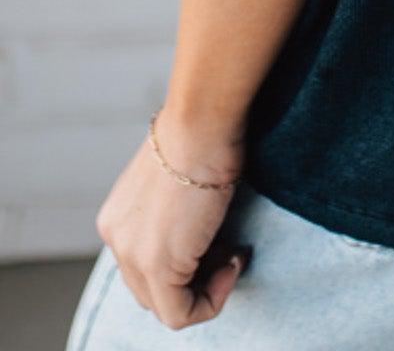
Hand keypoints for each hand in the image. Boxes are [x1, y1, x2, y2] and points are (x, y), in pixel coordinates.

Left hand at [95, 113, 247, 330]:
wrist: (202, 122)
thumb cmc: (203, 134)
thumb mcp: (178, 177)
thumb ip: (174, 210)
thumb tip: (200, 230)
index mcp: (119, 218)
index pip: (144, 265)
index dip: (186, 262)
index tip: (219, 238)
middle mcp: (117, 240)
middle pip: (152, 289)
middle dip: (195, 278)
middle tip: (229, 248)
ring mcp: (133, 256)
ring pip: (166, 306)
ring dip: (206, 290)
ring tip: (233, 255)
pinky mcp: (158, 267)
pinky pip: (181, 314)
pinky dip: (212, 300)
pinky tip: (234, 262)